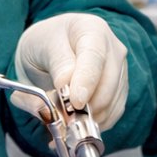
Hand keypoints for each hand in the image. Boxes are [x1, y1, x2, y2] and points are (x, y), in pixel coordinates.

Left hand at [12, 13, 128, 129]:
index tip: (75, 102)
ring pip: (111, 102)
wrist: (50, 49)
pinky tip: (72, 127)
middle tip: (63, 120)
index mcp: (91, 29)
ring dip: (88, 118)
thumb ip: (54, 67)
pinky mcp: (119, 91)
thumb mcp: (36, 48)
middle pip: (109, 83)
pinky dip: (92, 125)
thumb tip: (65, 91)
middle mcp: (112, 48)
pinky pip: (112, 114)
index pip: (94, 56)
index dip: (86, 81)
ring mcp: (120, 70)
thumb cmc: (43, 45)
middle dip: (86, 106)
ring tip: (62, 124)